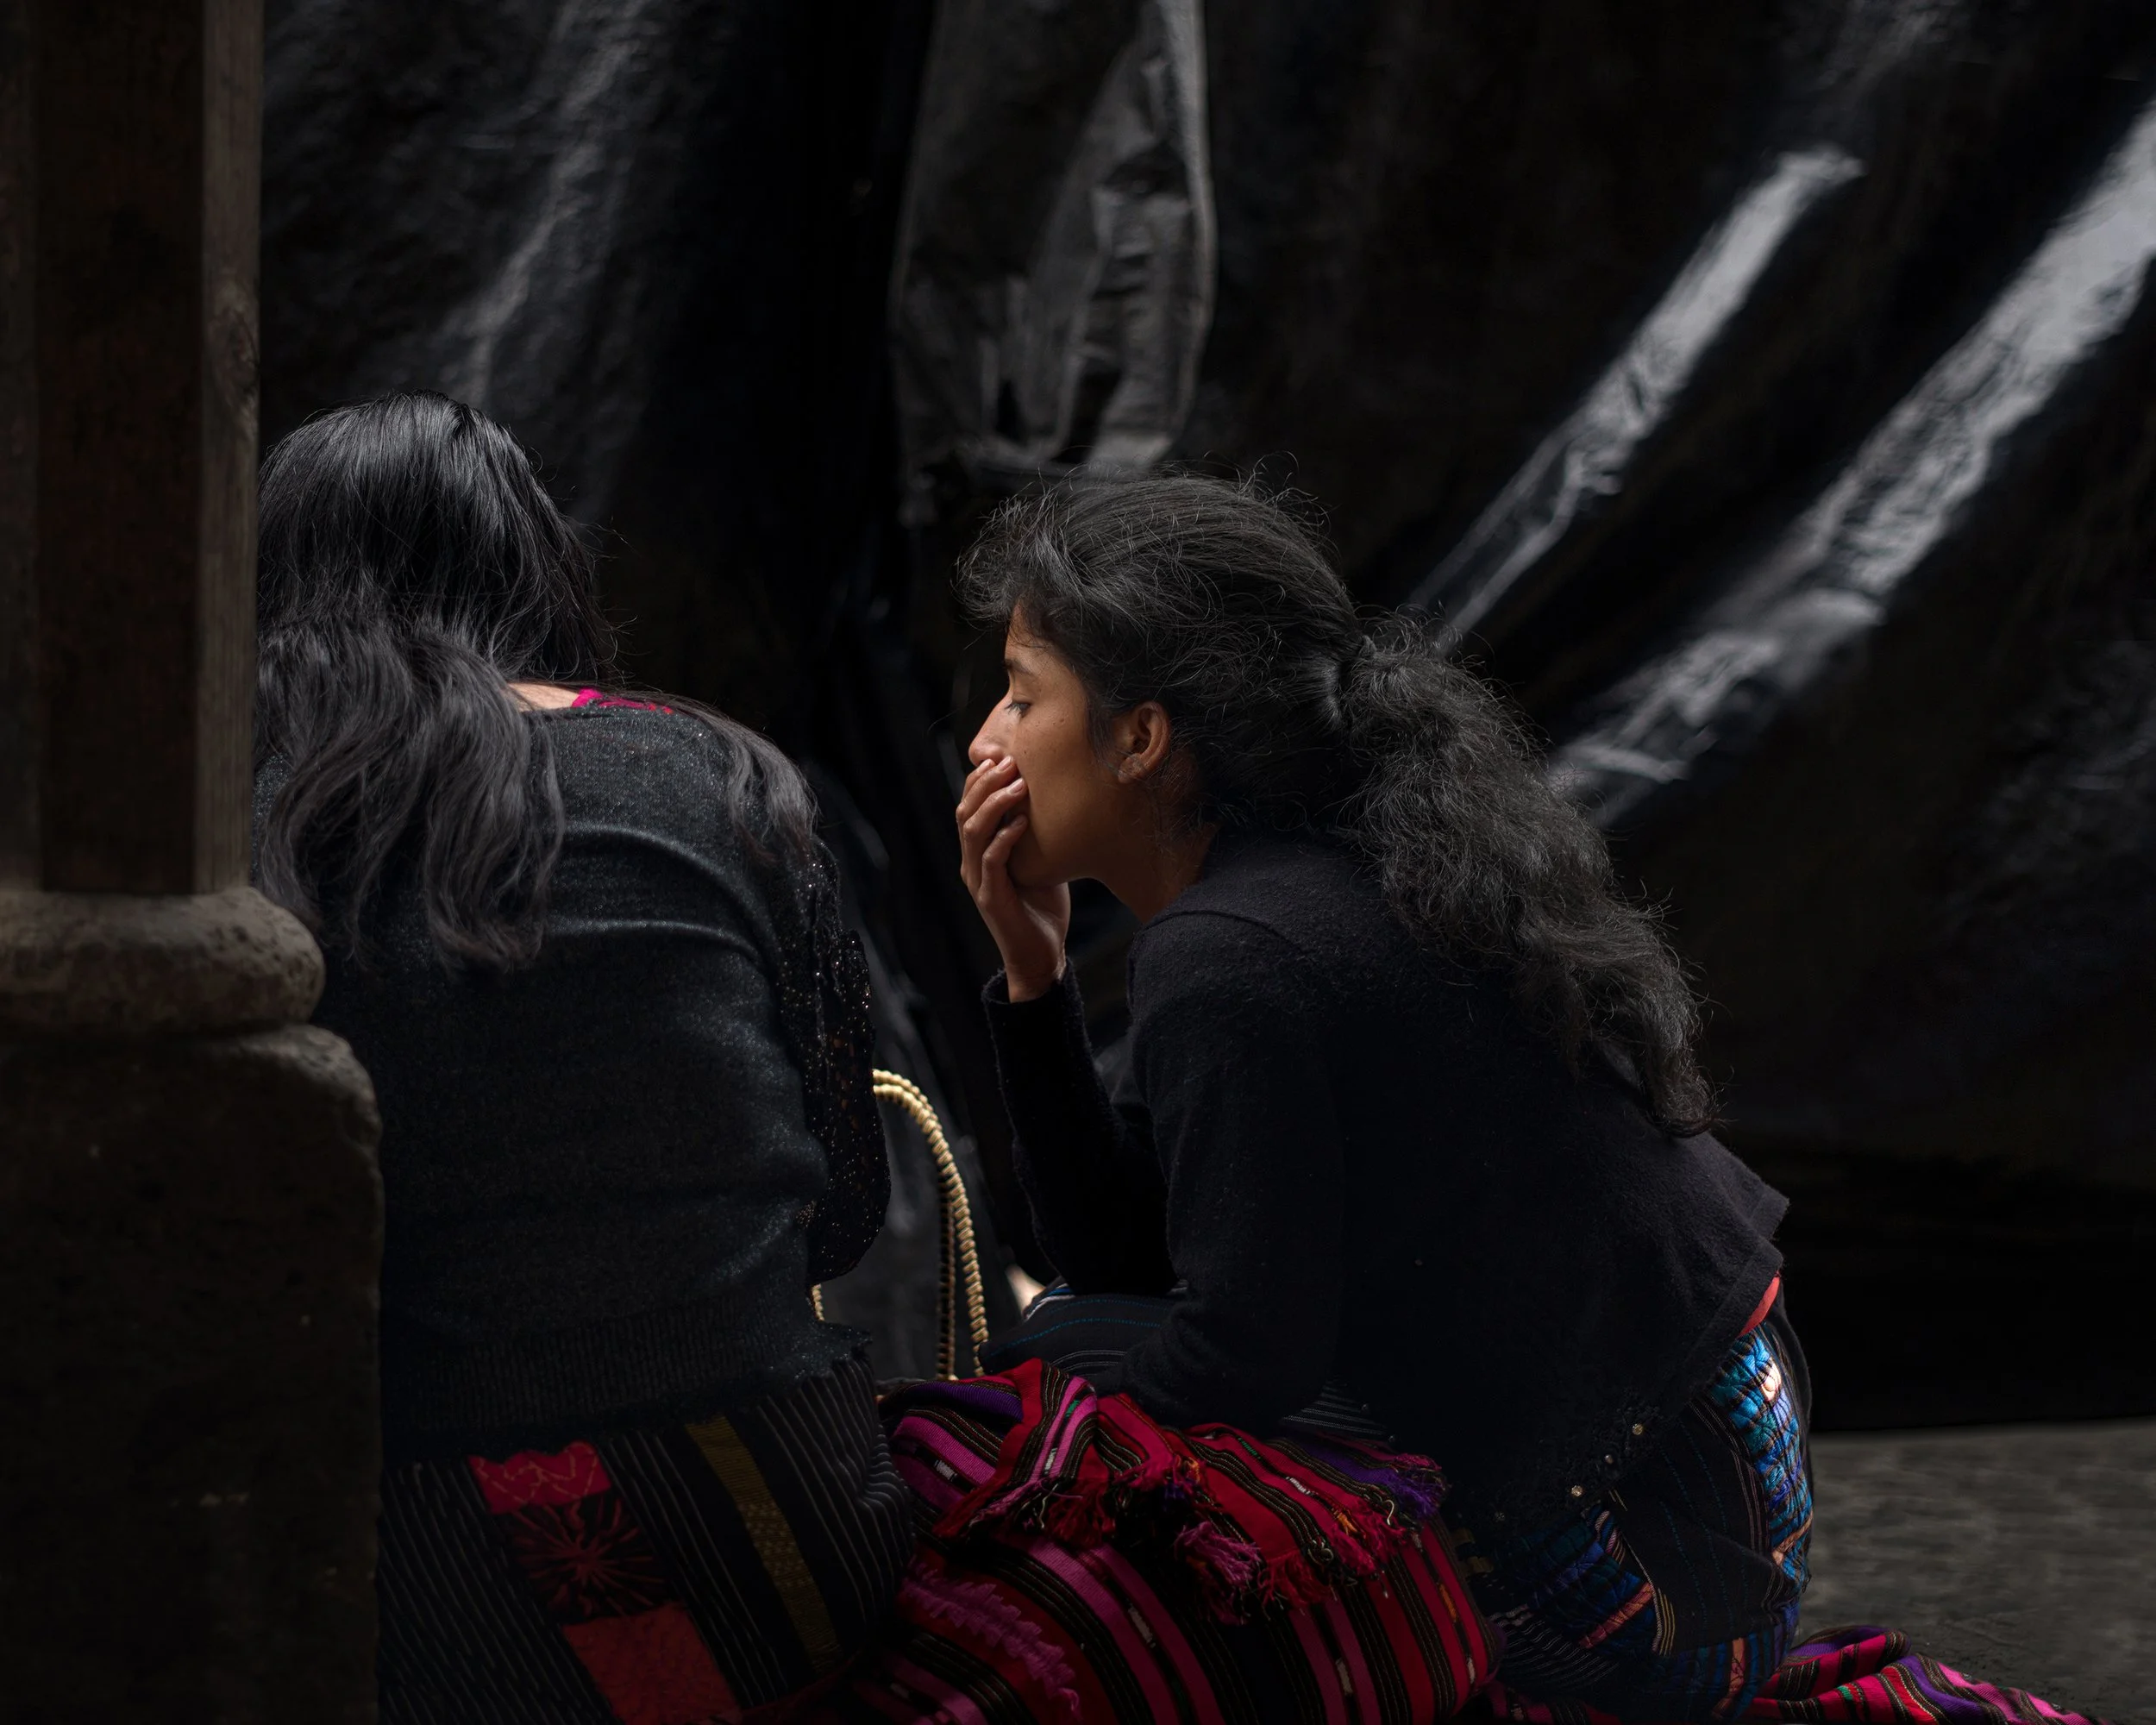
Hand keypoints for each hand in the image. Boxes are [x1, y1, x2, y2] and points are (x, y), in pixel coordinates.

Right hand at [957, 755, 1069, 1000]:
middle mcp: (971, 862)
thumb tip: (1055, 799)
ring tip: (1018, 784)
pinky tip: (1024, 822)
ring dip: (994, 803)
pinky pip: (992, 861)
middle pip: (965, 811)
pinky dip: (1006, 838)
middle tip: (1011, 761)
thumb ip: (1035, 835)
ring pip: (973, 831)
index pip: (969, 805)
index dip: (980, 778)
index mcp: (978, 852)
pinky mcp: (990, 898)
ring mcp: (977, 880)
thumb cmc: (1042, 908)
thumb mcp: (1038, 862)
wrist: (1040, 956)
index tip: (1004, 754)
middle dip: (986, 782)